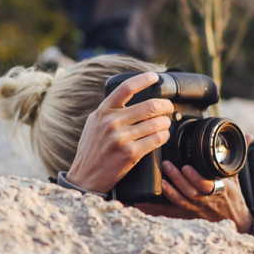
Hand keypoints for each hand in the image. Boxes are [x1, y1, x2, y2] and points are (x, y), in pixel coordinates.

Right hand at [66, 72, 174, 193]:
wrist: (85, 177)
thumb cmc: (92, 150)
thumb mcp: (94, 124)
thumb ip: (109, 111)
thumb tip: (130, 97)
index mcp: (103, 111)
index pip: (126, 88)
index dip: (143, 80)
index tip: (155, 77)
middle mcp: (112, 122)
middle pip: (149, 106)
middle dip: (165, 105)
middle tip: (168, 107)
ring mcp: (121, 138)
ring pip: (156, 123)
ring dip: (166, 122)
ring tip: (165, 123)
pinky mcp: (130, 154)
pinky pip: (156, 140)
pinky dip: (164, 136)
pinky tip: (163, 135)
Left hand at [136, 136, 253, 233]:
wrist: (234, 218)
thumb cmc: (232, 193)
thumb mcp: (237, 173)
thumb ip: (240, 154)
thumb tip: (249, 135)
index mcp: (218, 190)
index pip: (207, 186)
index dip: (196, 178)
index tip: (187, 167)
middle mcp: (205, 201)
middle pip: (190, 193)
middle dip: (178, 180)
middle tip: (167, 165)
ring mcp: (194, 209)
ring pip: (180, 202)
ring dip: (169, 191)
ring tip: (160, 179)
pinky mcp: (185, 214)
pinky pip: (168, 212)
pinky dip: (155, 208)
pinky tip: (143, 203)